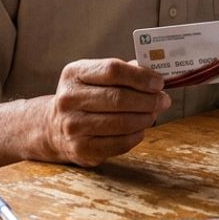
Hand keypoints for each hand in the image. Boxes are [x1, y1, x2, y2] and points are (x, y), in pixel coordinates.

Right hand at [42, 58, 170, 166]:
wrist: (54, 127)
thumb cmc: (87, 96)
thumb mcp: (96, 76)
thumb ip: (124, 72)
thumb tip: (156, 76)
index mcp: (74, 74)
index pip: (112, 70)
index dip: (140, 77)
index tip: (159, 82)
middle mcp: (69, 99)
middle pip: (118, 98)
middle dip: (148, 100)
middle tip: (164, 100)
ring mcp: (73, 126)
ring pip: (121, 123)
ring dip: (145, 118)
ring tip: (154, 114)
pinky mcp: (81, 149)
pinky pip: (119, 143)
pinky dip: (136, 136)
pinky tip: (140, 129)